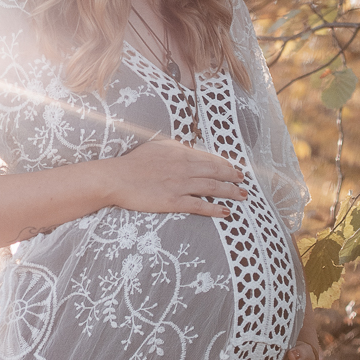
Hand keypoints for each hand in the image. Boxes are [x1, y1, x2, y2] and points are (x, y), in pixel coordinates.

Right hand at [106, 137, 246, 217]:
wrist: (116, 178)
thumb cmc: (132, 163)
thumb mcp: (156, 147)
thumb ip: (174, 148)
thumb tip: (187, 149)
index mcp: (180, 153)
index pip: (209, 158)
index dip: (225, 164)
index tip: (234, 168)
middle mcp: (184, 167)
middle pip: (216, 172)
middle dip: (233, 177)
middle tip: (243, 181)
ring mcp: (180, 185)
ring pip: (212, 188)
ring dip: (230, 192)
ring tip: (242, 196)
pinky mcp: (173, 201)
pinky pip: (199, 206)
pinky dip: (214, 209)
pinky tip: (226, 212)